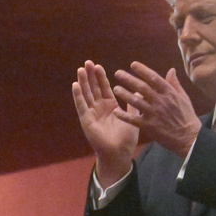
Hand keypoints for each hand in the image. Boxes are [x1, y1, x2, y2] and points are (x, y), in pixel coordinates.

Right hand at [72, 60, 138, 186]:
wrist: (120, 153)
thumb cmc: (126, 138)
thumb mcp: (132, 117)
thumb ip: (134, 104)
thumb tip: (140, 91)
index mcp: (110, 106)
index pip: (103, 88)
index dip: (100, 77)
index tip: (97, 65)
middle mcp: (99, 108)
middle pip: (93, 88)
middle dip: (90, 76)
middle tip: (87, 62)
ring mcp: (91, 114)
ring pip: (86, 94)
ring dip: (83, 82)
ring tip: (80, 69)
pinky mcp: (86, 120)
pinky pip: (81, 106)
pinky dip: (78, 96)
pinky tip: (75, 85)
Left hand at [110, 61, 201, 158]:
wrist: (188, 138)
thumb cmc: (187, 117)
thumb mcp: (184, 98)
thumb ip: (175, 84)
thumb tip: (171, 69)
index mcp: (169, 93)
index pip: (153, 78)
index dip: (142, 70)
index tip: (133, 64)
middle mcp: (160, 101)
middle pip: (141, 87)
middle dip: (128, 79)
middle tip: (118, 73)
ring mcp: (153, 113)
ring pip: (135, 101)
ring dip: (124, 94)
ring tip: (115, 88)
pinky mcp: (148, 126)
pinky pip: (133, 119)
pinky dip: (124, 116)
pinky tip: (116, 112)